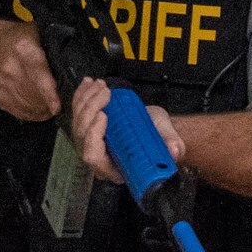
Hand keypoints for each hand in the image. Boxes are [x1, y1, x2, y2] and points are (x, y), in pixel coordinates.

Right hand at [0, 22, 60, 120]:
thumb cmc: (13, 38)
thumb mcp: (33, 32)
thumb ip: (52, 45)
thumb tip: (73, 62)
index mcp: (24, 50)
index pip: (39, 75)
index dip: (50, 94)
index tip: (58, 107)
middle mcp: (11, 68)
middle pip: (35, 95)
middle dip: (50, 104)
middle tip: (61, 105)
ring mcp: (2, 84)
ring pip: (27, 106)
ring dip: (42, 111)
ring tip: (51, 109)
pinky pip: (17, 111)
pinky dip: (30, 115)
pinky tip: (39, 112)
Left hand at [69, 78, 183, 184]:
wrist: (155, 127)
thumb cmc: (158, 136)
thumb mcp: (167, 138)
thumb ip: (172, 145)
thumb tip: (174, 150)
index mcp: (115, 168)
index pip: (94, 157)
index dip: (93, 137)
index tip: (104, 116)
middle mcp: (99, 157)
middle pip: (82, 135)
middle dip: (90, 110)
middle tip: (106, 93)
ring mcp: (90, 142)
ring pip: (78, 121)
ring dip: (87, 99)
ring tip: (101, 85)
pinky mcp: (87, 128)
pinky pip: (77, 112)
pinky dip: (81, 95)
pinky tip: (88, 83)